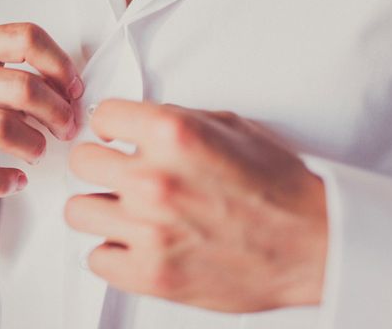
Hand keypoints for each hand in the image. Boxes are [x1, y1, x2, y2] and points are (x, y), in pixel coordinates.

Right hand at [0, 23, 82, 198]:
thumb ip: (25, 79)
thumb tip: (70, 94)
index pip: (24, 37)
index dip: (59, 65)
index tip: (73, 90)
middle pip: (21, 87)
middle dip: (56, 112)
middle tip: (65, 128)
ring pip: (0, 127)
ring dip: (33, 145)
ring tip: (37, 152)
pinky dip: (3, 182)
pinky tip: (15, 181)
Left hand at [65, 100, 326, 311]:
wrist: (313, 242)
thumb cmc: (276, 186)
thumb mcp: (228, 127)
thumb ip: (174, 121)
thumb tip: (134, 124)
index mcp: (172, 135)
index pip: (102, 116)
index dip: (109, 125)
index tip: (112, 135)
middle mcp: (154, 180)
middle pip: (81, 161)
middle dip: (100, 164)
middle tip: (117, 173)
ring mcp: (148, 231)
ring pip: (77, 211)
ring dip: (99, 208)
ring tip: (124, 211)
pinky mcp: (152, 274)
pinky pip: (96, 258)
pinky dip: (113, 251)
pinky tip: (135, 244)